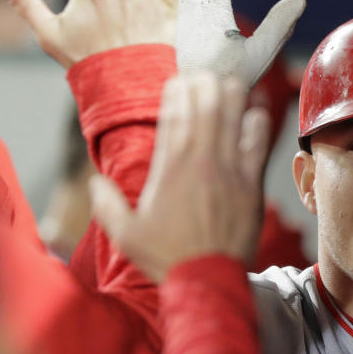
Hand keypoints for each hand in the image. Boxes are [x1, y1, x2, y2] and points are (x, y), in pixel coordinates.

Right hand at [89, 74, 269, 281]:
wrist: (207, 279)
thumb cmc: (166, 257)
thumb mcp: (124, 233)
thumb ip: (106, 204)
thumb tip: (95, 183)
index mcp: (169, 167)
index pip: (173, 115)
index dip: (177, 91)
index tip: (180, 79)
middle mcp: (199, 161)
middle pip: (205, 105)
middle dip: (205, 83)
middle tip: (207, 74)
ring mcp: (228, 169)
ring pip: (232, 116)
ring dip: (232, 95)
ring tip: (231, 82)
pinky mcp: (251, 183)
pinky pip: (258, 142)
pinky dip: (257, 122)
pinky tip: (257, 109)